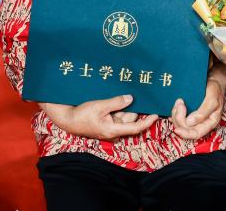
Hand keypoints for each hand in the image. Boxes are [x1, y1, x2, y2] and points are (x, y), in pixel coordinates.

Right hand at [41, 94, 157, 140]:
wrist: (69, 120)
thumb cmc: (83, 114)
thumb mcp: (99, 106)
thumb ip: (116, 103)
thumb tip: (131, 99)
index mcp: (113, 129)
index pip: (135, 128)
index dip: (147, 122)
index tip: (156, 115)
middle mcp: (114, 131)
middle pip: (130, 119)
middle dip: (132, 108)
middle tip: (133, 94)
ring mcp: (111, 128)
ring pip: (125, 116)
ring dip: (124, 107)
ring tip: (119, 96)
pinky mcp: (108, 124)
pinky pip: (118, 116)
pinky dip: (119, 108)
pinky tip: (116, 100)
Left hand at [170, 78, 225, 139]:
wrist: (215, 81)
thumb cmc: (216, 90)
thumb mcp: (213, 99)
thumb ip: (203, 112)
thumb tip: (190, 123)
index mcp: (210, 123)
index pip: (196, 134)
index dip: (185, 133)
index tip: (177, 129)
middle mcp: (202, 123)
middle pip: (186, 129)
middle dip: (179, 119)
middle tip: (180, 104)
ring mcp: (194, 118)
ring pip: (180, 124)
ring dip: (176, 114)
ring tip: (179, 101)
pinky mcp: (189, 113)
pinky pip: (178, 118)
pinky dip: (175, 113)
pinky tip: (176, 107)